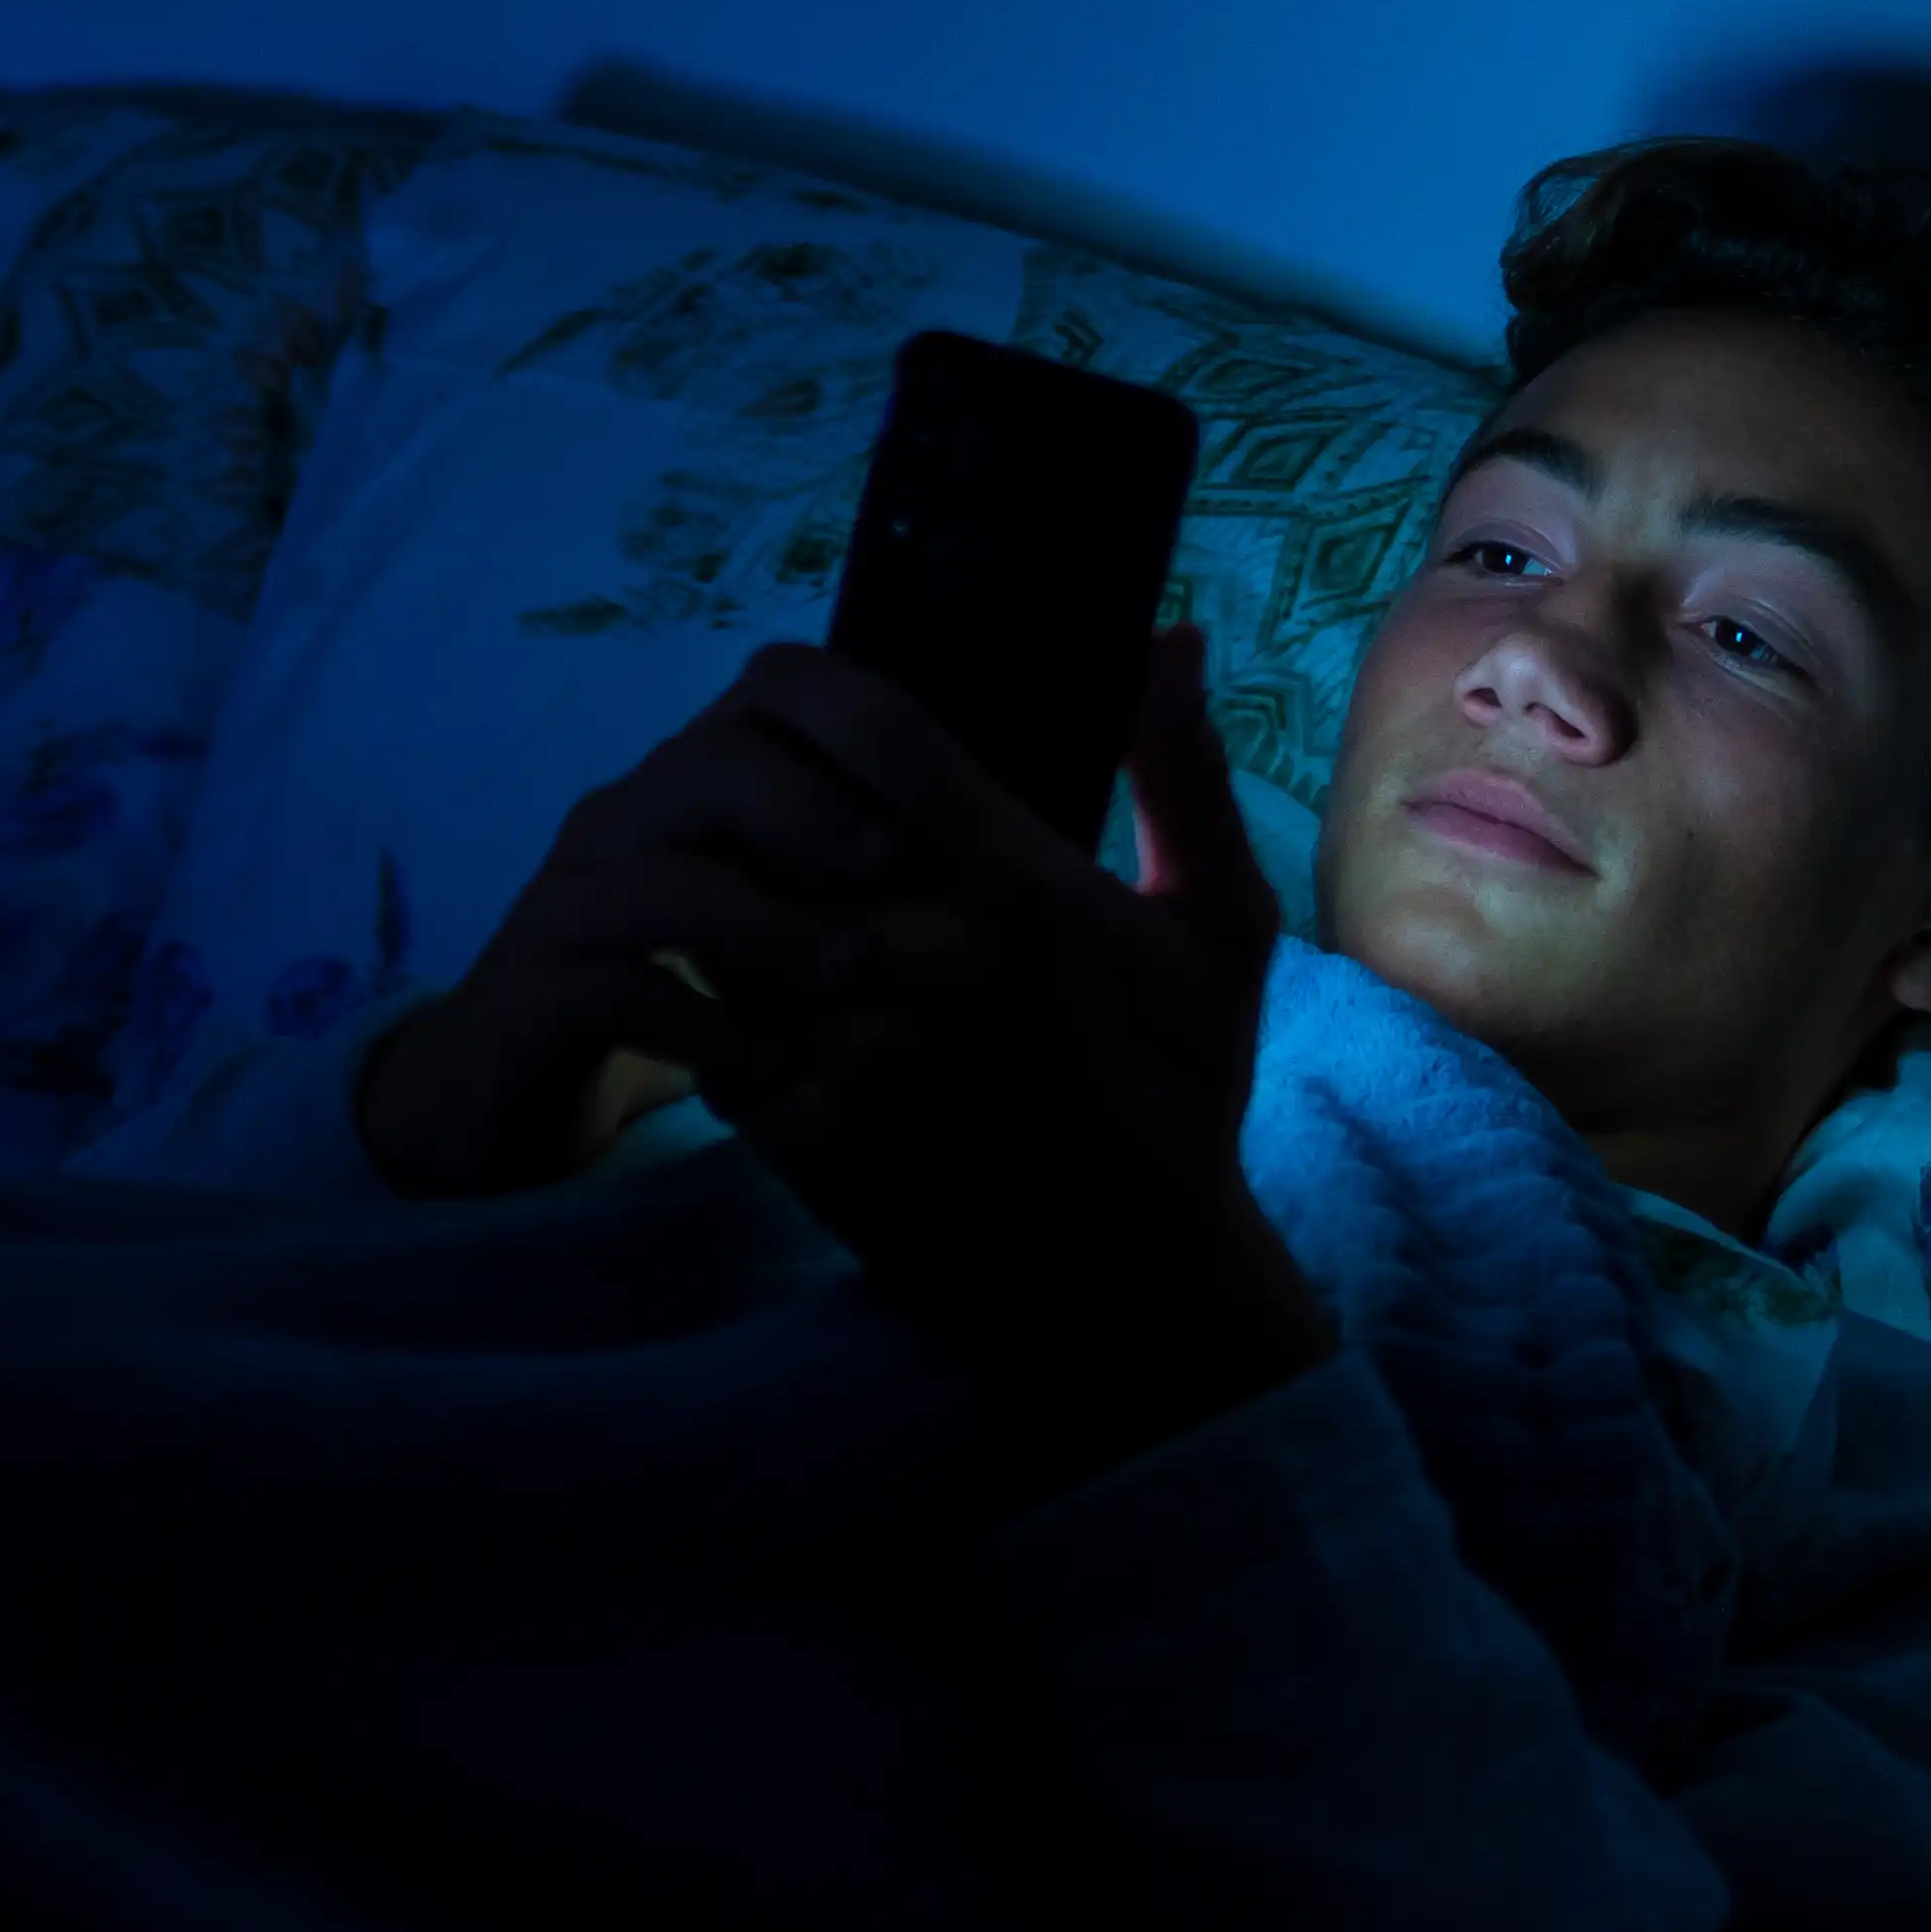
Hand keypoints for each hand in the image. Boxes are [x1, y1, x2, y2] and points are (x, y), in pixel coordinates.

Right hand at [354, 650, 929, 1201]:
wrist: (509, 1088)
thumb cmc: (668, 992)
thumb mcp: (761, 914)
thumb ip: (834, 869)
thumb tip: (988, 841)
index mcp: (685, 784)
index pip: (765, 706)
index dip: (853, 733)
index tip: (938, 805)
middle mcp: (620, 821)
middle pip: (709, 763)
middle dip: (810, 807)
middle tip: (893, 867)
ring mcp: (567, 904)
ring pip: (664, 879)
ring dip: (771, 926)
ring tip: (852, 978)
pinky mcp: (531, 994)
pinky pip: (617, 990)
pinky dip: (708, 1024)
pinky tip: (776, 1064)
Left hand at [639, 630, 1338, 1480]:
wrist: (1134, 1295)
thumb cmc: (1181, 1102)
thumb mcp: (1220, 932)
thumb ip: (1183, 775)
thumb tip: (1167, 635)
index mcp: (1014, 880)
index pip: (862, 722)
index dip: (796, 684)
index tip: (781, 690)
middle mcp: (918, 949)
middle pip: (763, 810)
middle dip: (749, 800)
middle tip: (748, 804)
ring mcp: (849, 1043)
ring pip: (719, 918)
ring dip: (725, 905)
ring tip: (750, 910)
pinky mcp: (800, 1130)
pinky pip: (710, 1030)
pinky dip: (719, 1013)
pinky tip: (756, 1015)